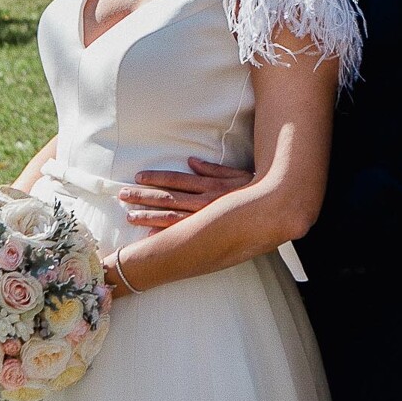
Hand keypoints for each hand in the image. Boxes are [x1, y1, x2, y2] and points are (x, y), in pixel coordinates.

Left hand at [118, 157, 250, 229]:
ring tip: (129, 216)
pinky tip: (150, 239)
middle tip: (122, 195)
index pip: (178, 180)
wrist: (279, 214)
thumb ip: (214, 169)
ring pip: (172, 218)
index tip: (138, 177)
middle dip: (144, 197)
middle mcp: (207, 203)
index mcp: (211, 186)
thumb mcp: (237, 176)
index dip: (157, 178)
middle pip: (169, 198)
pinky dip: (166, 237)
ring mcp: (207, 222)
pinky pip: (185, 237)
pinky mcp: (210, 236)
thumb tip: (192, 161)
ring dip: (148, 217)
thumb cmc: (257, 192)